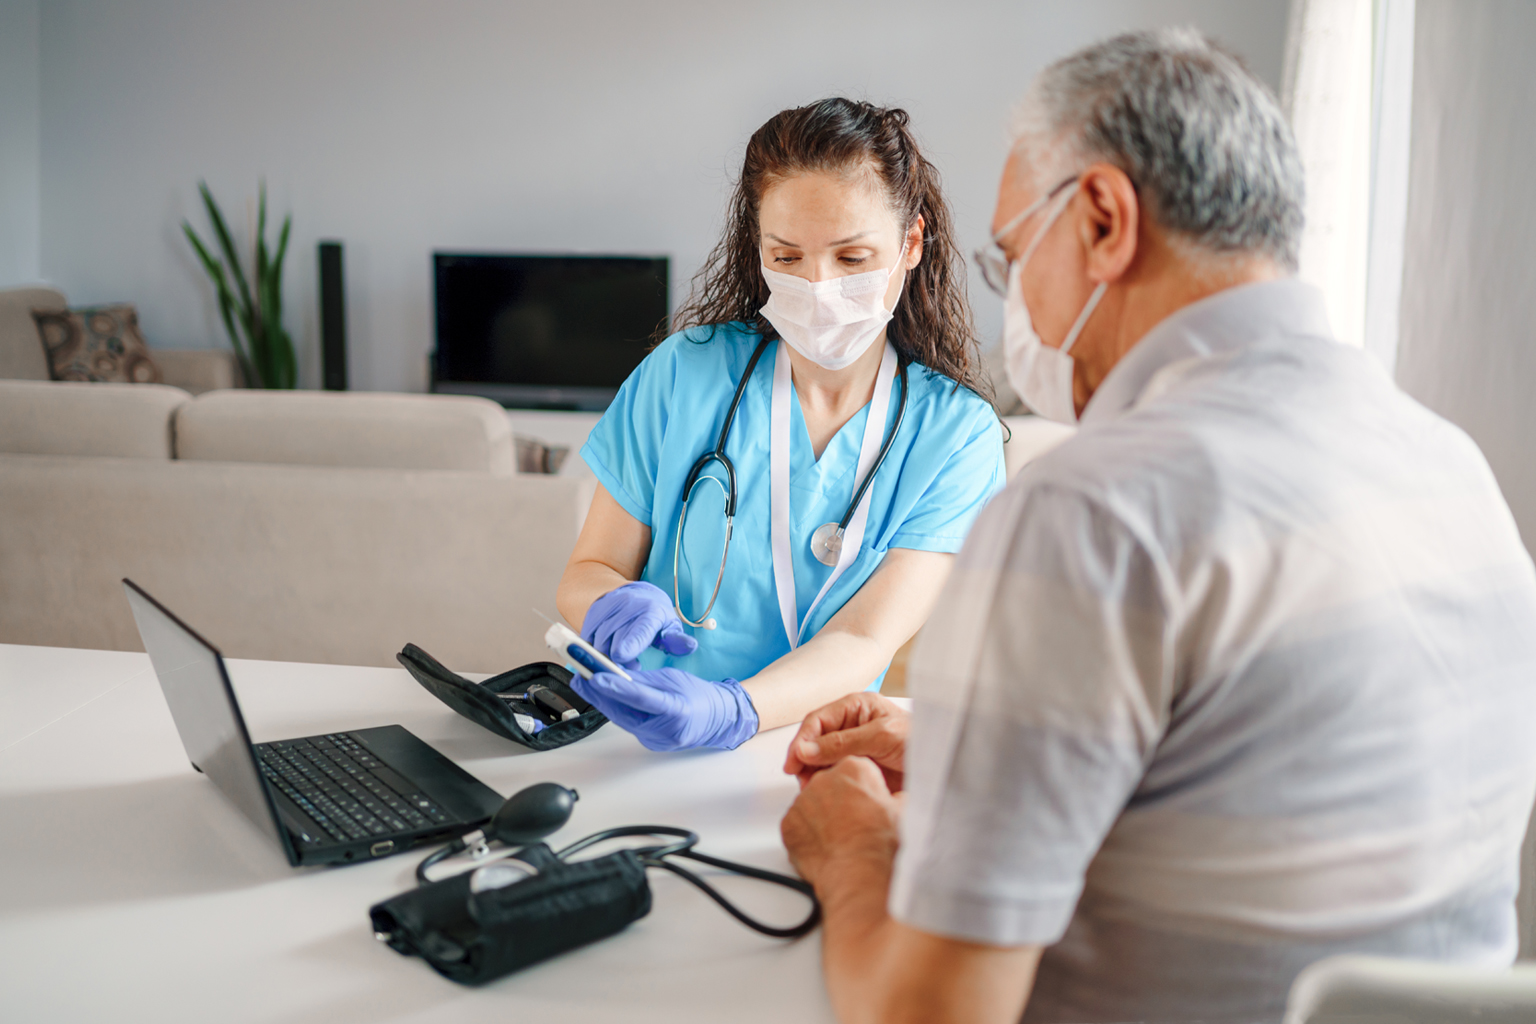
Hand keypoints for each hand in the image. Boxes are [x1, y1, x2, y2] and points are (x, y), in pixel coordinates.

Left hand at [570, 666, 757, 750]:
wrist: (717, 720)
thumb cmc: (698, 695)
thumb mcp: (673, 678)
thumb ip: (644, 679)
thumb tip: (615, 672)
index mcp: (676, 710)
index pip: (641, 698)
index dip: (616, 688)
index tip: (594, 677)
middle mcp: (665, 731)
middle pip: (624, 713)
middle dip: (598, 694)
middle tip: (579, 676)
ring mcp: (656, 741)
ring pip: (622, 720)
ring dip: (602, 701)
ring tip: (584, 683)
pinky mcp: (650, 744)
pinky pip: (628, 724)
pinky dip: (615, 709)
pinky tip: (602, 696)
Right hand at [581, 581, 697, 668]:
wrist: (635, 595)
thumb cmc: (656, 617)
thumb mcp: (670, 627)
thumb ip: (677, 641)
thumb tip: (690, 646)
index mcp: (650, 611)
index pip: (638, 629)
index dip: (629, 644)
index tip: (621, 657)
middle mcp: (627, 606)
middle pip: (614, 639)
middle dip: (618, 659)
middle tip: (629, 668)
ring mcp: (608, 607)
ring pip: (599, 639)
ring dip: (606, 656)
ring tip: (621, 659)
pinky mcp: (593, 612)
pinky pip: (588, 637)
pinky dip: (595, 650)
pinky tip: (608, 652)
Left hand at [781, 756, 899, 890]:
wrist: (858, 872)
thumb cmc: (879, 844)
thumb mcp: (905, 812)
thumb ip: (899, 797)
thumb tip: (901, 799)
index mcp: (854, 769)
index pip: (855, 771)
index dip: (863, 790)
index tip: (867, 805)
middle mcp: (825, 778)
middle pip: (831, 785)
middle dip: (839, 801)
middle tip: (854, 824)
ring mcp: (803, 800)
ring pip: (812, 805)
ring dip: (821, 818)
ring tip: (840, 840)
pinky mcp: (789, 822)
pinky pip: (797, 825)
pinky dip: (807, 835)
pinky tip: (824, 847)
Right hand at [784, 692, 909, 791]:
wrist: (941, 767)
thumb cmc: (919, 742)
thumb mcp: (881, 737)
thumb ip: (842, 743)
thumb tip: (805, 750)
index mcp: (856, 706)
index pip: (817, 720)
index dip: (801, 741)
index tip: (793, 763)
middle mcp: (850, 724)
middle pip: (814, 739)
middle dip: (804, 759)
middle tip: (802, 781)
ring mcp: (852, 747)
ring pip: (820, 758)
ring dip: (813, 773)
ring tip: (813, 789)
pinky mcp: (856, 767)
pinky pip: (832, 773)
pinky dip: (825, 782)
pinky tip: (825, 791)